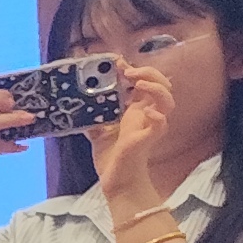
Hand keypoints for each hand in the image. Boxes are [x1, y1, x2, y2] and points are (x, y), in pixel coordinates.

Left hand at [91, 58, 179, 214]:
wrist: (116, 181)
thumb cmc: (112, 156)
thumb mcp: (97, 131)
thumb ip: (91, 116)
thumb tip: (74, 102)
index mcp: (136, 110)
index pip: (144, 82)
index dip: (136, 69)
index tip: (117, 62)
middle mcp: (147, 115)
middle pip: (162, 84)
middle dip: (148, 72)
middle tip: (128, 70)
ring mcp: (150, 126)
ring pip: (168, 100)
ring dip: (156, 88)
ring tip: (137, 83)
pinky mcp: (149, 139)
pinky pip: (162, 124)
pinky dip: (157, 116)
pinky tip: (147, 112)